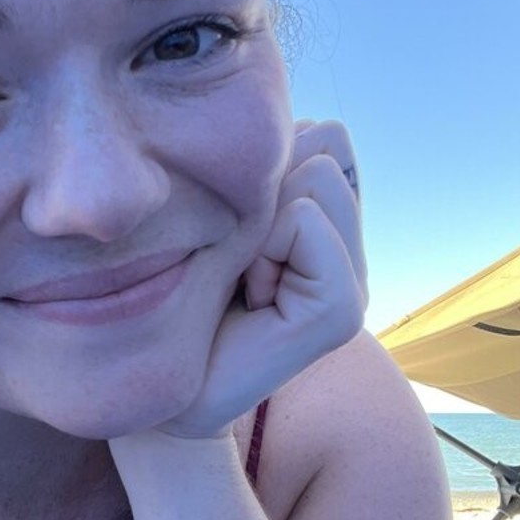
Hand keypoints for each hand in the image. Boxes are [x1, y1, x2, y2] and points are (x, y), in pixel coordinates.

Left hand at [136, 119, 367, 442]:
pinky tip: (249, 298)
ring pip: (315, 176)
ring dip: (259, 221)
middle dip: (261, 191)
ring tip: (242, 280)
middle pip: (325, 145)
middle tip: (236, 261)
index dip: (260, 172)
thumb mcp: (219, 216)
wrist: (165, 391)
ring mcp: (354, 285)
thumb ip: (264, 172)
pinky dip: (262, 250)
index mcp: (327, 227)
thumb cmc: (178, 299)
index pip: (326, 136)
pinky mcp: (341, 312)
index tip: (233, 235)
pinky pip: (303, 222)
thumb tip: (299, 128)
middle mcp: (350, 253)